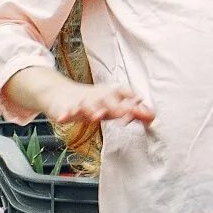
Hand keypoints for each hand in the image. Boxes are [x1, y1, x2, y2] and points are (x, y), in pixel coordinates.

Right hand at [37, 78, 155, 128]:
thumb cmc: (91, 102)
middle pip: (107, 100)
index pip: (124, 94)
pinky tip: (64, 118)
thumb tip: (151, 117)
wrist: (60, 94)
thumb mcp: (111, 106)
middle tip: (125, 113)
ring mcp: (80, 101)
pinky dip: (64, 114)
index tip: (142, 111)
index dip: (133, 101)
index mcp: (110, 94)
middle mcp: (97, 96)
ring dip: (92, 110)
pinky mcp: (65, 107)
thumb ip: (130, 112)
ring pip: (87, 105)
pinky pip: (65, 111)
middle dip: (116, 107)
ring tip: (97, 116)